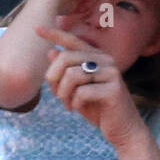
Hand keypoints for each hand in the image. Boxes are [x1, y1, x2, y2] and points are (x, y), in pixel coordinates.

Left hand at [37, 25, 146, 150]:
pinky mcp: (114, 90)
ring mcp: (112, 74)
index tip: (36, 28)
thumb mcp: (77, 90)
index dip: (54, 34)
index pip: (73, 41)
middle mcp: (106, 61)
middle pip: (66, 58)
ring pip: (72, 75)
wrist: (123, 130)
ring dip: (63, 93)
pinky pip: (82, 92)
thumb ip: (66, 72)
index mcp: (97, 57)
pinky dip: (75, 102)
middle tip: (56, 94)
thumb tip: (51, 51)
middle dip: (53, 78)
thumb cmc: (98, 109)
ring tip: (67, 104)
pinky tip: (77, 108)